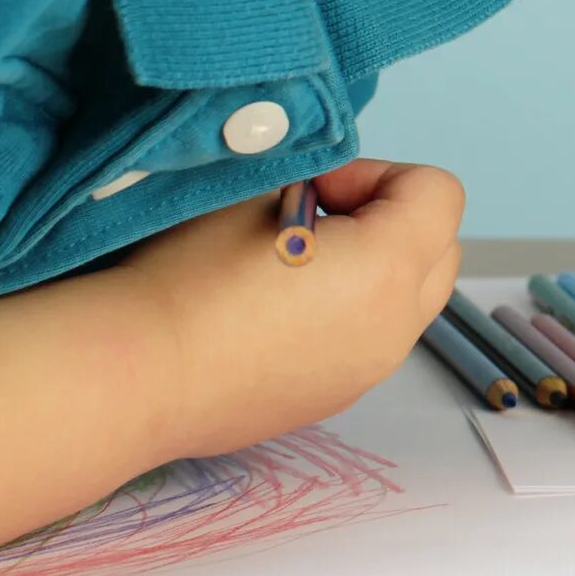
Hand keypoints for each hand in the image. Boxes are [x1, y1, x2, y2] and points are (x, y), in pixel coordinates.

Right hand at [116, 159, 465, 458]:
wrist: (135, 377)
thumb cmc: (192, 275)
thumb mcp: (256, 193)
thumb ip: (313, 182)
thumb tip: (323, 199)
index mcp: (390, 268)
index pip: (439, 193)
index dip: (380, 175)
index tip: (316, 191)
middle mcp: (396, 327)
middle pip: (440, 248)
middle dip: (390, 220)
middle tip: (313, 220)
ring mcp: (368, 372)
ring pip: (408, 300)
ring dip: (373, 270)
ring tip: (291, 268)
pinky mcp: (333, 400)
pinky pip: (369, 341)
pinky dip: (346, 314)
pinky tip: (272, 314)